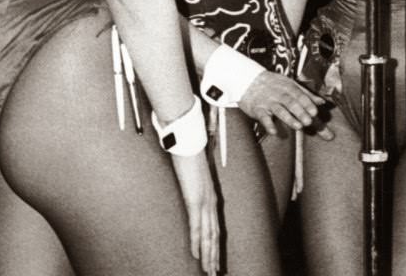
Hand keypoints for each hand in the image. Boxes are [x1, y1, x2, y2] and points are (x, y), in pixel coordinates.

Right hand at [170, 151, 218, 274]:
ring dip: (208, 255)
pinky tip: (197, 254)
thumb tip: (190, 194)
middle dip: (214, 255)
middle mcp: (211, 202)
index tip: (215, 259)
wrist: (190, 142)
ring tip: (209, 270)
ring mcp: (204, 201)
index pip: (215, 226)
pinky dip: (197, 242)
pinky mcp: (195, 200)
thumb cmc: (190, 156)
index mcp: (211, 197)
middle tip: (215, 272)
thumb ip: (195, 187)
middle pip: (215, 234)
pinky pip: (197, 225)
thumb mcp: (194, 177)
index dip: (215, 244)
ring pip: (209, 234)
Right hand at [239, 70, 332, 139]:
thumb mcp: (290, 85)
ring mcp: (268, 101)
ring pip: (279, 110)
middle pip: (291, 102)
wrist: (248, 80)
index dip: (307, 103)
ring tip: (298, 126)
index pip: (300, 95)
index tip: (315, 112)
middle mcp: (279, 94)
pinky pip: (263, 117)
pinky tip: (274, 131)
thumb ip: (306, 94)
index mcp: (288, 87)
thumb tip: (322, 102)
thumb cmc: (273, 84)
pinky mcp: (258, 109)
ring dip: (289, 118)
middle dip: (300, 112)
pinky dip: (268, 124)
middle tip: (309, 121)